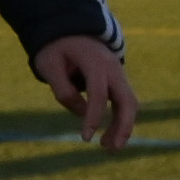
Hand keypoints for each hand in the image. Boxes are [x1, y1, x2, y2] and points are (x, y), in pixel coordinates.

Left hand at [36, 34, 138, 149]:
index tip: (85, 138)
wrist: (70, 29)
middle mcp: (114, 69)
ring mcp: (119, 75)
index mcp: (95, 62)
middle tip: (110, 149)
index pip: (98, 93)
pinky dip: (121, 120)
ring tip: (108, 148)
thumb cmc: (56, 48)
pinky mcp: (118, 81)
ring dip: (124, 127)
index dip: (93, 117)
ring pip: (130, 104)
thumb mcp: (48, 65)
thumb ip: (62, 89)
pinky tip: (109, 137)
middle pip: (128, 101)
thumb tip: (81, 113)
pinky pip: (125, 103)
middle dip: (122, 126)